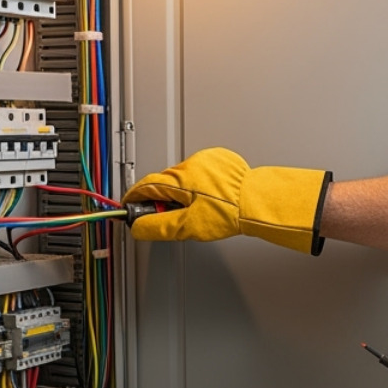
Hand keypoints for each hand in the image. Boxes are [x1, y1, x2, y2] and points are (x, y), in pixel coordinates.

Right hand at [123, 147, 331, 254]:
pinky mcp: (221, 160)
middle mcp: (191, 164)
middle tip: (170, 216)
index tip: (129, 206)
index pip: (145, 185)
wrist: (258, 202)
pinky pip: (201, 171)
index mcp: (180, 178)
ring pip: (182, 176)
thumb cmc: (230, 213)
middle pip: (164, 181)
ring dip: (182, 191)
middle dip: (162, 198)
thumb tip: (138, 227)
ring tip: (197, 208)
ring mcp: (207, 159)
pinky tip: (210, 198)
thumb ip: (158, 226)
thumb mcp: (188, 227)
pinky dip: (199, 184)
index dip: (134, 198)